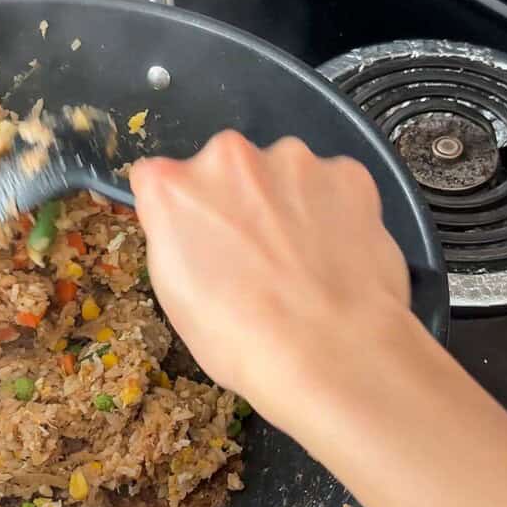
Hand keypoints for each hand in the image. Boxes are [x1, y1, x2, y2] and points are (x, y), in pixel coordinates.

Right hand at [131, 131, 413, 434]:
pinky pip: (330, 185)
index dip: (178, 214)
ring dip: (284, 203)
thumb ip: (175, 236)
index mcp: (172, 187)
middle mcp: (228, 155)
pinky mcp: (347, 172)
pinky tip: (336, 256)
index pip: (159, 180)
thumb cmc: (239, 338)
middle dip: (235, 200)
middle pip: (224, 169)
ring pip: (280, 174)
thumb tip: (192, 225)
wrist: (333, 351)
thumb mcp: (176, 295)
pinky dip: (332, 211)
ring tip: (302, 261)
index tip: (196, 243)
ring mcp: (292, 159)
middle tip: (254, 256)